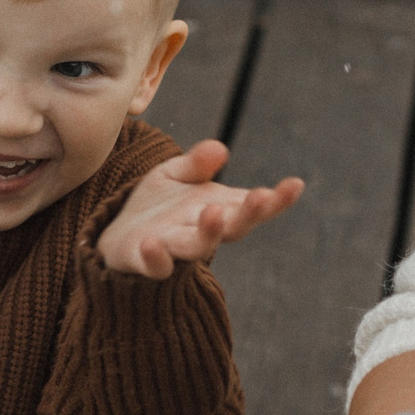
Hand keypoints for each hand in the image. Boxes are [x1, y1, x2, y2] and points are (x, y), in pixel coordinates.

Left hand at [95, 140, 302, 278]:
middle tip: (262, 196)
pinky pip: (154, 266)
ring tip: (214, 212)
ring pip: (198, 247)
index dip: (276, 199)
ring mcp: (175, 248)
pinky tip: (154, 244)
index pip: (252, 205)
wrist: (118, 235)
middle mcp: (202, 231)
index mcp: (219, 209)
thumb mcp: (175, 176)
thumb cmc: (157, 206)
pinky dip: (157, 259)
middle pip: (234, 227)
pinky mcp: (146, 261)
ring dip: (209, 233)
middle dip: (249, 213)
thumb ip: (195, 164)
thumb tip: (219, 149)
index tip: (296, 184)